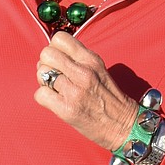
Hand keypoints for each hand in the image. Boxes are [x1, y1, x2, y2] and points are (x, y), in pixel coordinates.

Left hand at [34, 31, 138, 151]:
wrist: (123, 126)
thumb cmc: (110, 98)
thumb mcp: (99, 69)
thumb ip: (78, 59)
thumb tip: (53, 54)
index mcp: (91, 60)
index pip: (60, 38)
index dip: (54, 48)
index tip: (60, 59)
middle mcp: (83, 72)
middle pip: (47, 54)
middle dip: (46, 64)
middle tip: (55, 75)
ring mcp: (74, 91)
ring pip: (41, 73)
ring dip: (44, 82)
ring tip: (56, 89)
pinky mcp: (67, 109)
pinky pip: (40, 94)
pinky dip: (44, 98)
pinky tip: (55, 101)